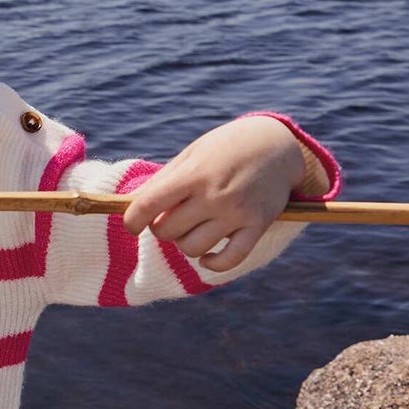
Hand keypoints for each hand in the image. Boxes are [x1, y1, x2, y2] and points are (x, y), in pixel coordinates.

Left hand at [119, 117, 305, 271]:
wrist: (277, 144)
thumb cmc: (224, 148)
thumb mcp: (190, 155)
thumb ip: (162, 181)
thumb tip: (131, 207)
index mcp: (193, 174)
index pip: (148, 206)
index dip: (131, 221)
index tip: (132, 225)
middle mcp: (214, 195)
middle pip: (167, 231)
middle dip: (161, 228)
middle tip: (171, 217)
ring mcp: (237, 213)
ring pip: (192, 249)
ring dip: (184, 243)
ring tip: (190, 229)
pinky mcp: (257, 226)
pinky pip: (229, 260)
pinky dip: (213, 264)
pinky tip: (207, 257)